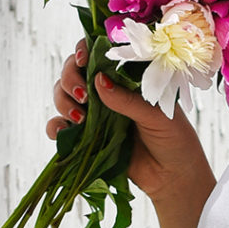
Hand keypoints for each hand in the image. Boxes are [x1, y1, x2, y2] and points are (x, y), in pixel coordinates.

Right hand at [47, 44, 211, 205]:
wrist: (173, 177)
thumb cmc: (173, 139)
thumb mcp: (156, 115)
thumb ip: (127, 99)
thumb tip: (98, 81)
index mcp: (125, 78)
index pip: (97, 54)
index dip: (83, 50)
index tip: (82, 58)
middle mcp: (105, 92)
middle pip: (72, 72)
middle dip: (70, 78)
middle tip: (83, 95)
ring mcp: (93, 114)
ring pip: (62, 96)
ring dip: (63, 101)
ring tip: (79, 117)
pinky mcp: (86, 138)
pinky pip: (59, 128)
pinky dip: (55, 127)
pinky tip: (64, 131)